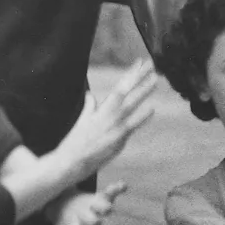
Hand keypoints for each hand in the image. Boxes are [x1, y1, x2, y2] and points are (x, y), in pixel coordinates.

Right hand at [51, 59, 157, 181]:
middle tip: (151, 63)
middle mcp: (108, 115)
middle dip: (139, 77)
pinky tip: (152, 109)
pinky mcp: (117, 141)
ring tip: (155, 79)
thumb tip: (90, 95)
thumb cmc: (75, 142)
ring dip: (143, 92)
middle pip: (127, 92)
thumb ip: (89, 107)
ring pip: (131, 105)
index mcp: (101, 109)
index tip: (139, 62)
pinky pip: (132, 126)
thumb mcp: (82, 121)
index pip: (119, 87)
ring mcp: (114, 127)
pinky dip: (142, 117)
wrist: (69, 163)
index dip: (130, 74)